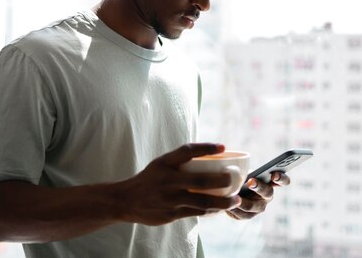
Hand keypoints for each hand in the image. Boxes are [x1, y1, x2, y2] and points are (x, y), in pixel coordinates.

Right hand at [117, 143, 241, 225]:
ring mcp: (170, 199)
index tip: (223, 146)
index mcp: (164, 163)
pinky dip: (211, 211)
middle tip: (234, 179)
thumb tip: (209, 156)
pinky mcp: (171, 214)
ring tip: (235, 200)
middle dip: (221, 181)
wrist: (126, 200)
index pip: (187, 151)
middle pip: (200, 180)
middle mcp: (167, 180)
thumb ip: (180, 161)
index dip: (206, 147)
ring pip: (202, 201)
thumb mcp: (161, 164)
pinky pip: (196, 212)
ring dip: (222, 202)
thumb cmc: (150, 179)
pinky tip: (220, 209)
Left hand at [226, 172, 289, 219]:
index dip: (281, 178)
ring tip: (235, 196)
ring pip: (253, 206)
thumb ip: (245, 170)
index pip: (283, 181)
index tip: (274, 175)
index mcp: (270, 182)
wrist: (229, 190)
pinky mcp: (248, 215)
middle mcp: (267, 196)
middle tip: (250, 182)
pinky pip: (242, 215)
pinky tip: (228, 205)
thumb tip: (239, 170)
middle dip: (259, 187)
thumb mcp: (243, 170)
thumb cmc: (239, 176)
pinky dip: (235, 209)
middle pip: (268, 193)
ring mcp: (259, 207)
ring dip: (244, 201)